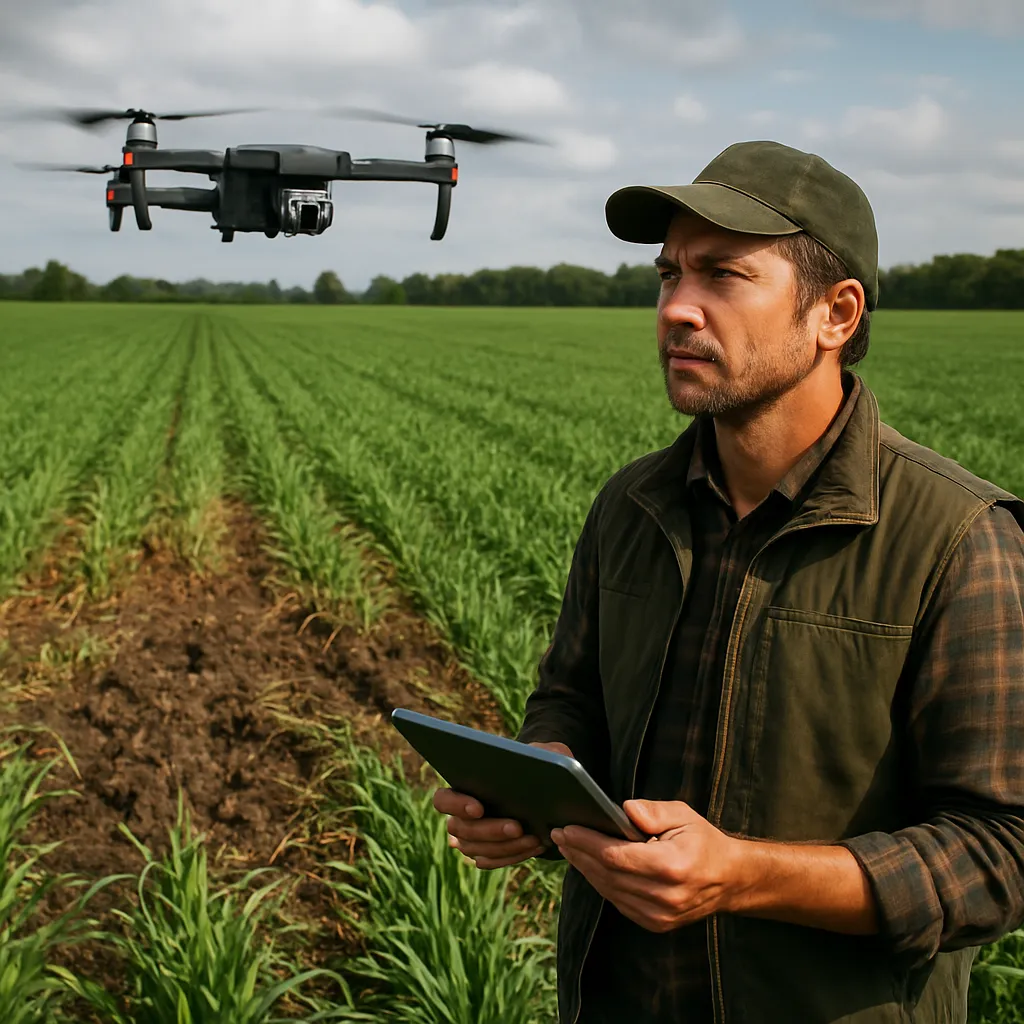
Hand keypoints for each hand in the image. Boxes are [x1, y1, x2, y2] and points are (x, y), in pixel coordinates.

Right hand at [432, 741, 573, 869]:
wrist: (543, 788)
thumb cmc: (536, 765)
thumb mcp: (539, 753)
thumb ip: (534, 753)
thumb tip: (535, 759)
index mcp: (461, 787)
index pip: (443, 800)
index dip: (457, 805)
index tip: (479, 808)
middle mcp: (459, 816)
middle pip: (461, 830)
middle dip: (490, 830)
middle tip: (517, 826)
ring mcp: (470, 838)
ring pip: (477, 850)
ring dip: (505, 846)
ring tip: (533, 838)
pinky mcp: (486, 853)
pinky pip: (493, 861)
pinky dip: (514, 855)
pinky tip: (536, 845)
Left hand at [551, 798, 741, 932]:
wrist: (729, 880)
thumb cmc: (704, 841)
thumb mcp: (683, 815)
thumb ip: (653, 811)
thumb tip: (624, 809)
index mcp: (671, 866)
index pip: (616, 855)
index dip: (588, 842)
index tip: (567, 828)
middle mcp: (664, 896)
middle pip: (608, 874)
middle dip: (579, 853)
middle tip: (559, 835)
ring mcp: (659, 915)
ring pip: (610, 891)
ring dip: (585, 869)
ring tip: (568, 848)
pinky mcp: (655, 924)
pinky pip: (618, 902)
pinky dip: (601, 883)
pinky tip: (588, 866)